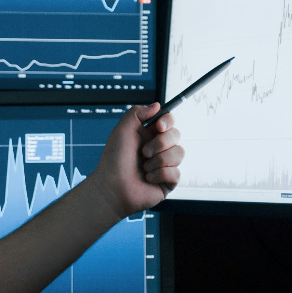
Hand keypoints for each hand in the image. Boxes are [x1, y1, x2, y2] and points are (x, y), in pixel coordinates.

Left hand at [89, 103, 182, 218]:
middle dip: (160, 143)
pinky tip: (148, 179)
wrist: (112, 187)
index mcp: (149, 135)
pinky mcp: (168, 181)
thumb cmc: (114, 160)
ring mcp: (165, 165)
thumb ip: (137, 113)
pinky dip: (160, 175)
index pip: (168, 121)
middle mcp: (159, 148)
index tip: (159, 127)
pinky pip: (176, 173)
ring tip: (144, 168)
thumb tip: (157, 105)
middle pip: (177, 135)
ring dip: (158, 161)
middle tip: (144, 152)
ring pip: (179, 153)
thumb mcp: (122, 130)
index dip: (168, 121)